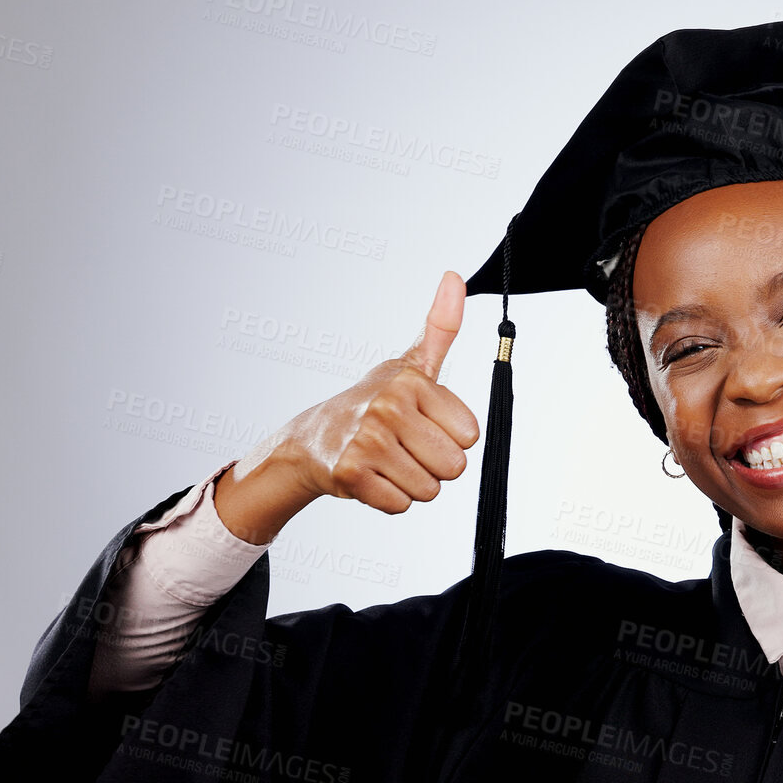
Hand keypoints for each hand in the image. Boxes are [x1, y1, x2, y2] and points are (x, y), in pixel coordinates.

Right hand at [216, 272, 481, 541]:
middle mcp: (389, 407)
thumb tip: (455, 277)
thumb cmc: (372, 402)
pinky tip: (371, 476)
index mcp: (412, 382)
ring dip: (412, 483)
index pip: (470, 436)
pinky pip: (401, 505)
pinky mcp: (351, 475)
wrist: (311, 439)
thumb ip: (441, 326)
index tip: (422, 424)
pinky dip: (389, 499)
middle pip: (454, 466)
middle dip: (433, 465)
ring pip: (429, 489)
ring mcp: (368, 441)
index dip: (450, 438)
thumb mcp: (410, 364)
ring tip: (386, 461)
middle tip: (404, 447)